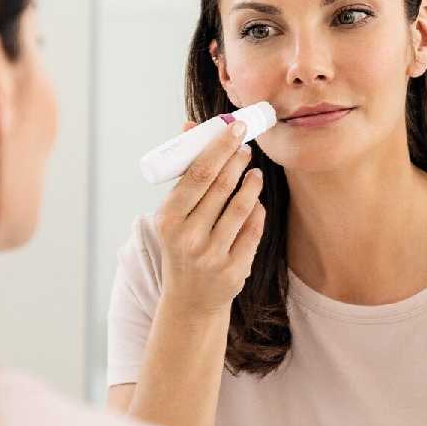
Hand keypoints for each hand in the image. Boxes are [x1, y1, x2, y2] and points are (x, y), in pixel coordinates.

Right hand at [153, 118, 265, 314]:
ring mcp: (212, 255)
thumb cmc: (182, 246)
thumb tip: (190, 126)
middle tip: (246, 146)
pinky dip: (257, 210)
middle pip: (221, 186)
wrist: (190, 299)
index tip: (235, 128)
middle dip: (237, 160)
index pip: (198, 174)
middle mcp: (188, 237)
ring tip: (254, 172)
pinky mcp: (234, 269)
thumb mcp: (173, 215)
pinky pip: (253, 229)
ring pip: (241, 206)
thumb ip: (185, 174)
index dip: (219, 147)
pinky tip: (256, 200)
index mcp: (168, 220)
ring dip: (251, 183)